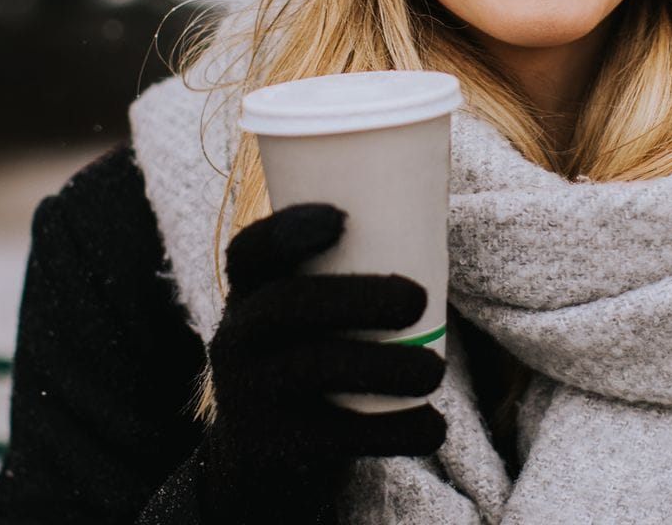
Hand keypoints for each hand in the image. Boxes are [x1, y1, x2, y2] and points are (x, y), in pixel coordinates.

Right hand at [201, 202, 446, 519]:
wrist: (261, 459)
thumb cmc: (311, 358)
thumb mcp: (305, 318)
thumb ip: (346, 275)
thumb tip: (434, 211)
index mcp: (249, 294)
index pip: (249, 252)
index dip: (287, 230)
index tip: (340, 218)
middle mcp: (236, 339)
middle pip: (287, 306)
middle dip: (356, 297)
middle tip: (418, 298)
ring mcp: (248, 395)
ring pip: (312, 369)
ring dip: (383, 365)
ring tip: (434, 371)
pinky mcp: (275, 447)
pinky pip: (334, 437)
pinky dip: (393, 431)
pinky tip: (432, 426)